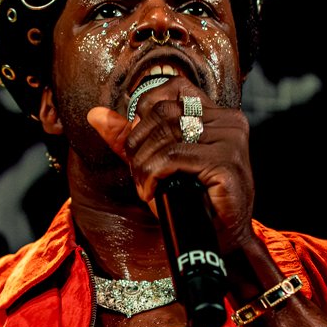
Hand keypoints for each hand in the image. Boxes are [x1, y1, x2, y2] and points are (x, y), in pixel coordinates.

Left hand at [86, 89, 255, 252]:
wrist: (220, 239)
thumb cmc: (191, 200)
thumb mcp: (156, 163)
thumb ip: (129, 137)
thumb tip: (95, 114)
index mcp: (217, 115)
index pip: (176, 87)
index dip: (147, 106)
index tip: (137, 136)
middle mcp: (228, 122)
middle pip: (164, 113)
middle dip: (139, 144)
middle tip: (138, 172)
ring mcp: (230, 141)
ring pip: (166, 136)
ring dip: (144, 164)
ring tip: (146, 185)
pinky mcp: (226, 163)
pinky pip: (173, 158)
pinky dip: (153, 175)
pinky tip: (152, 192)